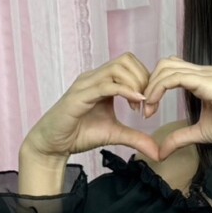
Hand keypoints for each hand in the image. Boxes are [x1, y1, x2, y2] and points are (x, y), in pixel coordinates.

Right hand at [22, 52, 161, 160]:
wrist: (53, 145)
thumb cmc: (80, 134)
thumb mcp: (115, 135)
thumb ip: (137, 139)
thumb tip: (158, 152)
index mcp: (102, 81)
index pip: (130, 64)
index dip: (145, 79)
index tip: (150, 102)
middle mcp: (94, 78)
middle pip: (126, 60)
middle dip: (143, 78)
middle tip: (147, 103)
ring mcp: (85, 85)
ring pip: (117, 68)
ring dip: (135, 84)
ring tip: (139, 105)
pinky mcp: (78, 96)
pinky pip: (105, 86)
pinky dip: (124, 91)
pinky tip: (135, 103)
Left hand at [142, 56, 211, 158]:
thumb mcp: (200, 133)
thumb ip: (180, 138)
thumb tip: (161, 151)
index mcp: (203, 79)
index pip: (171, 71)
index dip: (154, 86)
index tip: (146, 109)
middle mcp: (205, 72)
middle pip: (166, 64)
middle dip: (149, 82)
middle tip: (143, 107)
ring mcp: (207, 75)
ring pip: (168, 68)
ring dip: (151, 86)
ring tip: (146, 108)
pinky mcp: (209, 83)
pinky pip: (176, 77)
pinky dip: (159, 88)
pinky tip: (153, 104)